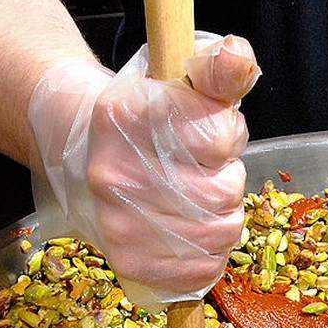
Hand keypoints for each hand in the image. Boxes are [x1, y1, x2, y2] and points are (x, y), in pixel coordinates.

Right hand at [28, 33, 259, 310]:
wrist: (89, 153)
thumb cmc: (148, 117)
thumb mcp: (179, 77)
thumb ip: (218, 68)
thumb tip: (238, 58)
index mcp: (125, 116)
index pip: (219, 135)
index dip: (227, 134)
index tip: (207, 131)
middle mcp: (114, 173)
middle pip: (224, 191)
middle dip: (228, 179)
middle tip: (203, 170)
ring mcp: (118, 224)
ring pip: (221, 232)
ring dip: (224, 216)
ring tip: (197, 199)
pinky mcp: (130, 263)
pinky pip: (203, 269)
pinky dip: (211, 253)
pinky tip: (191, 231)